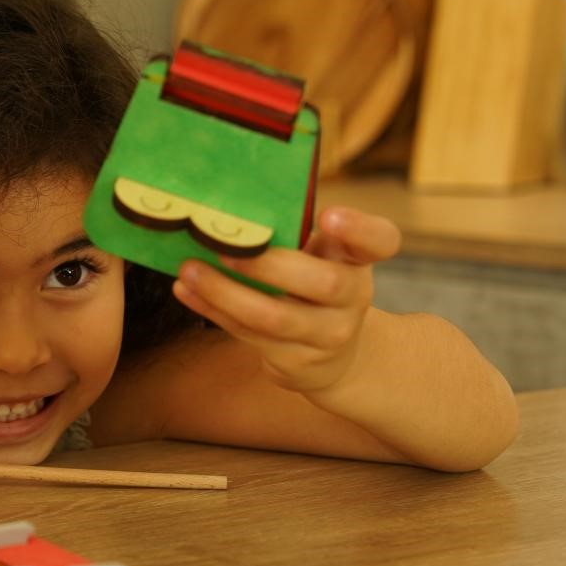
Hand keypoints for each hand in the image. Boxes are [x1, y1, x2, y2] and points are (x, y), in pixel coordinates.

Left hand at [172, 206, 400, 393]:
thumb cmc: (314, 285)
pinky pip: (248, 335)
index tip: (329, 215)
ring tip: (189, 270)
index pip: (380, 241)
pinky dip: (212, 310)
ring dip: (225, 293)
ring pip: (274, 317)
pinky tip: (185, 290)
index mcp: (358, 260)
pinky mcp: (296, 363)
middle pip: (322, 283)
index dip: (358, 229)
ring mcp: (327, 336)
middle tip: (222, 245)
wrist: (333, 355)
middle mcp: (353, 298)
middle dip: (268, 265)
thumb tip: (228, 202)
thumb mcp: (321, 255)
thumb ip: (296, 230)